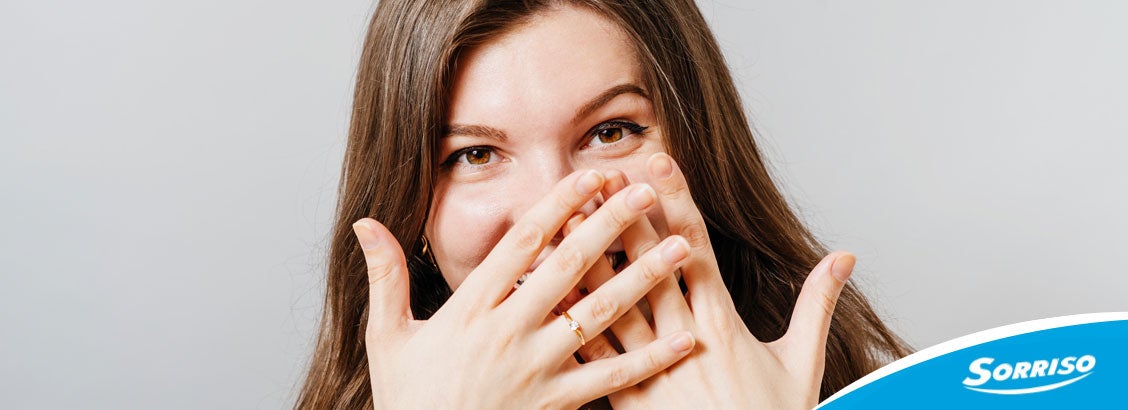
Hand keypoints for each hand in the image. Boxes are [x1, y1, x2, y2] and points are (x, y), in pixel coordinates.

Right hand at [353, 169, 697, 408]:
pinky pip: (610, 380)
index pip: (522, 243)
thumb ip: (386, 277)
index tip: (589, 175)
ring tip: (682, 247)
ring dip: (643, 278)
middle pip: (569, 266)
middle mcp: (508, 333)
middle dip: (611, 225)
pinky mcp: (555, 406)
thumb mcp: (386, 338)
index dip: (558, 204)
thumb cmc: (408, 401)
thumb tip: (365, 222)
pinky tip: (683, 337)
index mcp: (471, 309)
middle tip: (646, 191)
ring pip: (598, 315)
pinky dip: (649, 359)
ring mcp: (536, 370)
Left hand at [576, 155, 855, 408]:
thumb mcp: (802, 364)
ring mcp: (654, 373)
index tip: (661, 164)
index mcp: (724, 328)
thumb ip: (816, 305)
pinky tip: (550, 297)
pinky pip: (595, 358)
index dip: (678, 204)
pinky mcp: (630, 403)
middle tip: (605, 176)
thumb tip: (843, 256)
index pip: (697, 251)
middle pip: (650, 269)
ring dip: (590, 263)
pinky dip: (572, 324)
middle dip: (627, 219)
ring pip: (614, 308)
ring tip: (566, 225)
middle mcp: (685, 344)